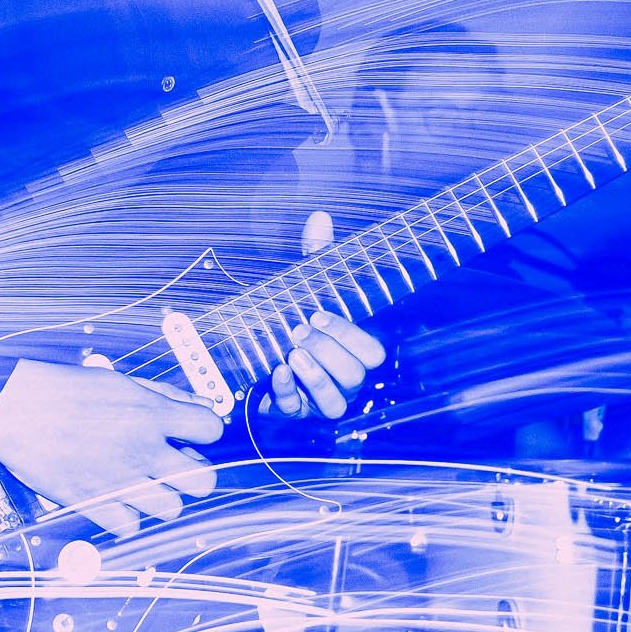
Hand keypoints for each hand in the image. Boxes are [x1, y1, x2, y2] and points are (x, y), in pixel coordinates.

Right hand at [0, 359, 222, 538]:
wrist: (16, 409)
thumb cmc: (63, 390)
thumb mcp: (120, 380)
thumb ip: (163, 393)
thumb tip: (196, 403)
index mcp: (153, 413)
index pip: (212, 429)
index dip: (206, 433)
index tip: (193, 436)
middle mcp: (145, 450)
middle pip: (204, 481)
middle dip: (196, 477)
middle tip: (176, 470)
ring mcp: (122, 481)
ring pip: (172, 510)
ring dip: (162, 500)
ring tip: (143, 486)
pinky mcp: (96, 504)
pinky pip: (131, 528)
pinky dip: (125, 519)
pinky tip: (115, 501)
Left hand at [266, 210, 384, 418]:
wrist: (257, 353)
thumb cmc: (293, 319)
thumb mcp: (305, 288)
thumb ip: (315, 257)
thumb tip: (320, 217)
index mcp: (353, 352)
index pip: (374, 353)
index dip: (350, 335)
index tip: (319, 313)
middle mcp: (344, 380)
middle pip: (355, 375)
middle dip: (327, 351)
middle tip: (297, 330)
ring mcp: (320, 399)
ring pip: (334, 402)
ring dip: (314, 377)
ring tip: (291, 353)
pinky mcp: (295, 413)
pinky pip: (297, 412)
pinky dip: (287, 392)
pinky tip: (276, 372)